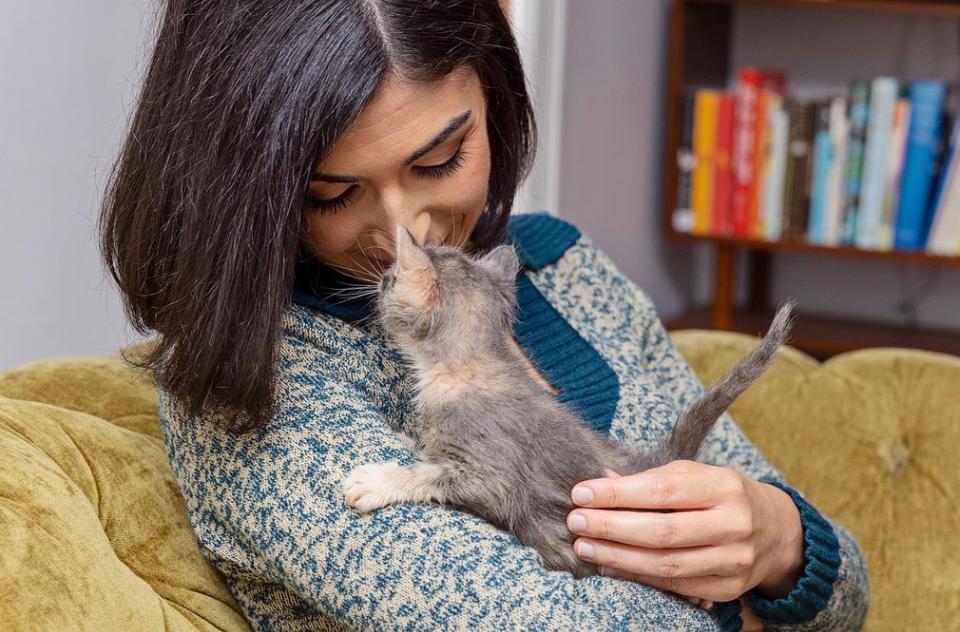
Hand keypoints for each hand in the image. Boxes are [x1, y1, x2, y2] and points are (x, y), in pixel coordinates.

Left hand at [566, 460, 803, 603]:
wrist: (777, 531)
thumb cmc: (722, 494)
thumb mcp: (695, 474)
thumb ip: (650, 478)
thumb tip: (600, 479)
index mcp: (723, 486)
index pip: (662, 490)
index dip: (617, 494)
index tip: (581, 493)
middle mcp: (733, 524)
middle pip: (661, 531)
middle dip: (611, 527)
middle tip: (575, 522)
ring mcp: (732, 560)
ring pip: (665, 563)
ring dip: (617, 557)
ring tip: (584, 546)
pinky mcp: (726, 588)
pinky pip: (674, 585)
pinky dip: (637, 576)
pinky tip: (609, 566)